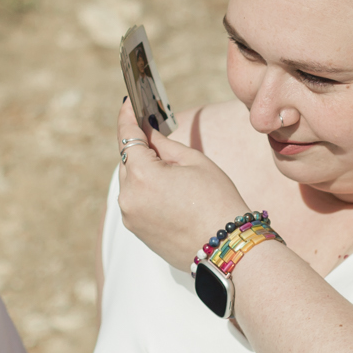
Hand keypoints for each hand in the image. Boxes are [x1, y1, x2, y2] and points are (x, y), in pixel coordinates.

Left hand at [117, 97, 249, 271]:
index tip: (129, 104)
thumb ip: (164, 144)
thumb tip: (147, 132)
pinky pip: (134, 200)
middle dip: (140, 145)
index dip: (126, 116)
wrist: (226, 249)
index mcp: (142, 175)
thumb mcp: (194, 162)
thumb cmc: (217, 201)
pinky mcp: (136, 230)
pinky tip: (166, 188)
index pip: (126, 136)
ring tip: (168, 165)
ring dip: (142, 169)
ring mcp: (130, 216)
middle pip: (127, 159)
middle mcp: (128, 196)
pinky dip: (144, 189)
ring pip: (129, 181)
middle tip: (156, 131)